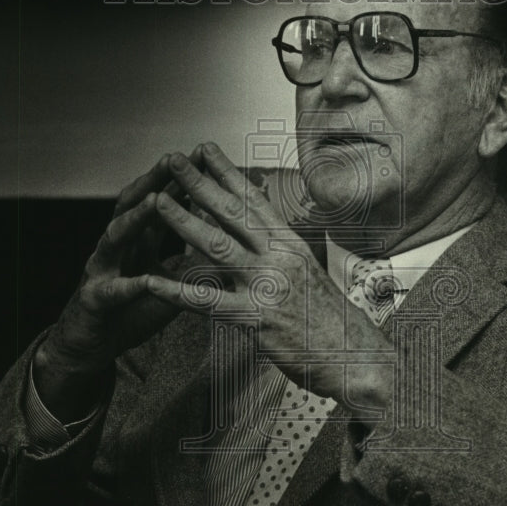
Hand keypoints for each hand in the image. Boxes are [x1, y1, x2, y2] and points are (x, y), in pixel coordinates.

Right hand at [34, 148, 202, 421]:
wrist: (92, 344)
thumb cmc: (132, 308)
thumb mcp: (169, 280)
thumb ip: (192, 260)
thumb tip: (231, 244)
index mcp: (138, 239)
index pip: (159, 201)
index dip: (180, 179)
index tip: (203, 157)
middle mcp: (117, 246)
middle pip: (133, 206)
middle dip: (154, 180)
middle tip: (175, 159)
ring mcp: (101, 270)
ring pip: (115, 237)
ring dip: (136, 218)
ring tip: (154, 200)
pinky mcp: (93, 300)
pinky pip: (112, 291)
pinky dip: (128, 285)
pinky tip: (144, 280)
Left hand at [146, 143, 392, 415]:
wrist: (356, 356)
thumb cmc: (330, 320)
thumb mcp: (307, 274)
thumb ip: (277, 253)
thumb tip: (253, 235)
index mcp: (290, 245)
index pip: (255, 199)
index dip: (227, 172)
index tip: (205, 149)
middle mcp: (279, 257)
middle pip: (233, 212)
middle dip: (200, 183)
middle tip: (173, 159)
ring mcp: (267, 286)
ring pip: (217, 246)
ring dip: (183, 222)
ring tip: (156, 202)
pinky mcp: (255, 318)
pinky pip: (208, 301)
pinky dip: (176, 290)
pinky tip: (150, 281)